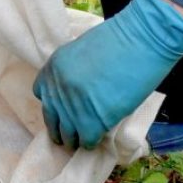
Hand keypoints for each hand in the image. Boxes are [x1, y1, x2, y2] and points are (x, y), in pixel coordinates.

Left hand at [33, 0, 182, 149]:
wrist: (140, 41)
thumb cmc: (119, 40)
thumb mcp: (81, 50)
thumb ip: (71, 71)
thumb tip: (75, 90)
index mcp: (53, 68)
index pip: (41, 94)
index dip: (54, 103)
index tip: (63, 108)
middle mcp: (57, 89)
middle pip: (51, 119)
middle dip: (61, 127)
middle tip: (71, 132)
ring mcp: (72, 107)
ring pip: (67, 135)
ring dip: (75, 138)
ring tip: (83, 139)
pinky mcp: (92, 122)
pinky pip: (86, 141)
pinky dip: (92, 142)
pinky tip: (98, 138)